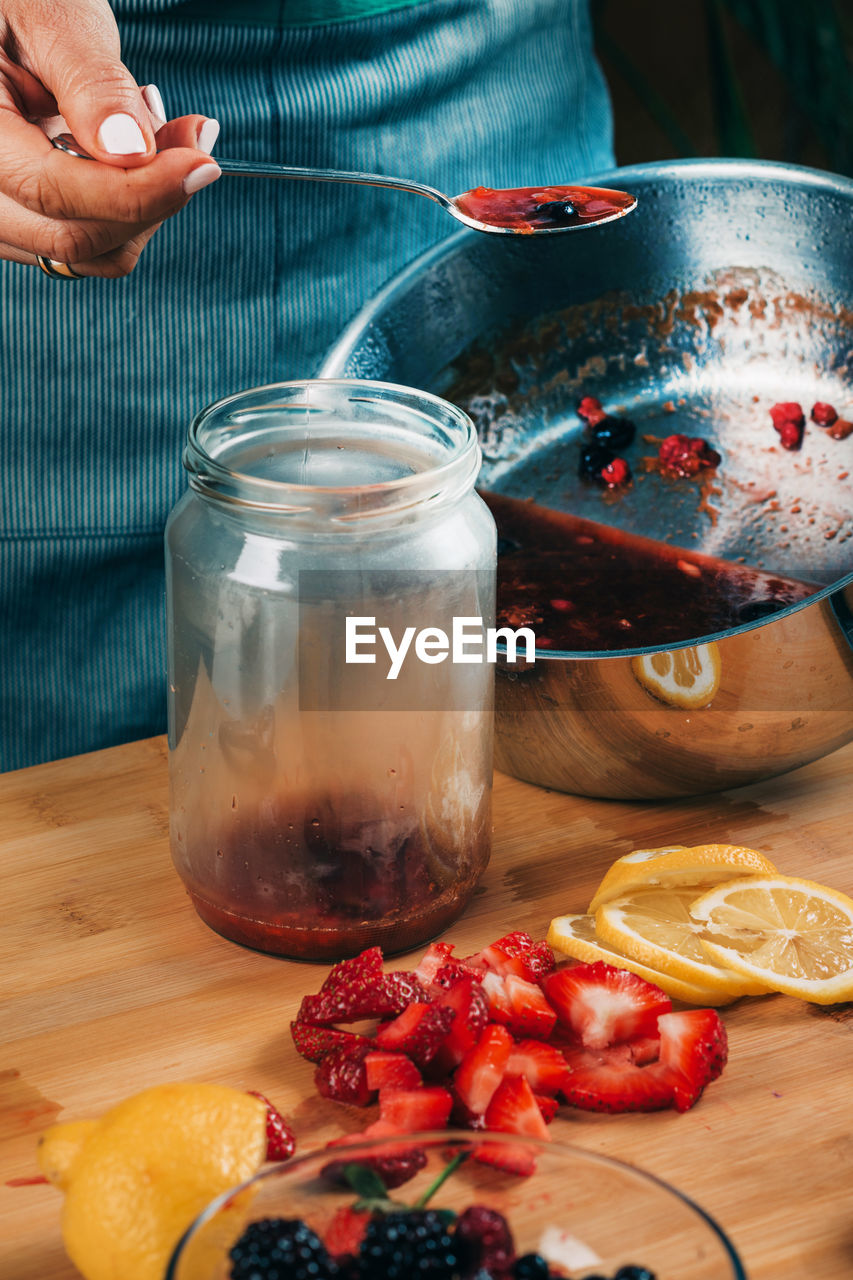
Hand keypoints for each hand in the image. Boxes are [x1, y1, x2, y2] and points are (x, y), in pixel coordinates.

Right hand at [0, 0, 221, 275]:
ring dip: (145, 207)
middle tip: (191, 139)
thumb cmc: (19, 2)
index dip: (134, 191)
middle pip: (73, 238)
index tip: (198, 165)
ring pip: (88, 252)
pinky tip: (141, 156)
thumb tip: (132, 153)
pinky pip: (91, 243)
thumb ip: (91, 86)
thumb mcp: (52, 20)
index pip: (50, 192)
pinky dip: (131, 210)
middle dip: (149, 199)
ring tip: (163, 134)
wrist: (8, 15)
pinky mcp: (29, 219)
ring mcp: (2, 212)